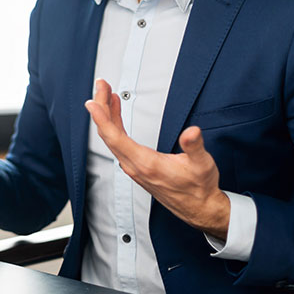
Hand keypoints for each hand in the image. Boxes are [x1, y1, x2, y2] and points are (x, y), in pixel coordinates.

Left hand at [85, 79, 229, 239]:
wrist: (200, 208)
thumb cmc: (199, 187)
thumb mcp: (202, 164)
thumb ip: (194, 146)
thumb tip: (191, 132)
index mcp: (145, 163)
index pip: (115, 137)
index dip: (102, 118)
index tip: (92, 102)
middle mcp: (135, 166)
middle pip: (109, 134)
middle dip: (102, 107)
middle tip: (101, 86)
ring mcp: (134, 168)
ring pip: (112, 139)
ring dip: (108, 115)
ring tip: (107, 94)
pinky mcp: (137, 168)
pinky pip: (118, 144)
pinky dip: (114, 125)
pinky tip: (117, 115)